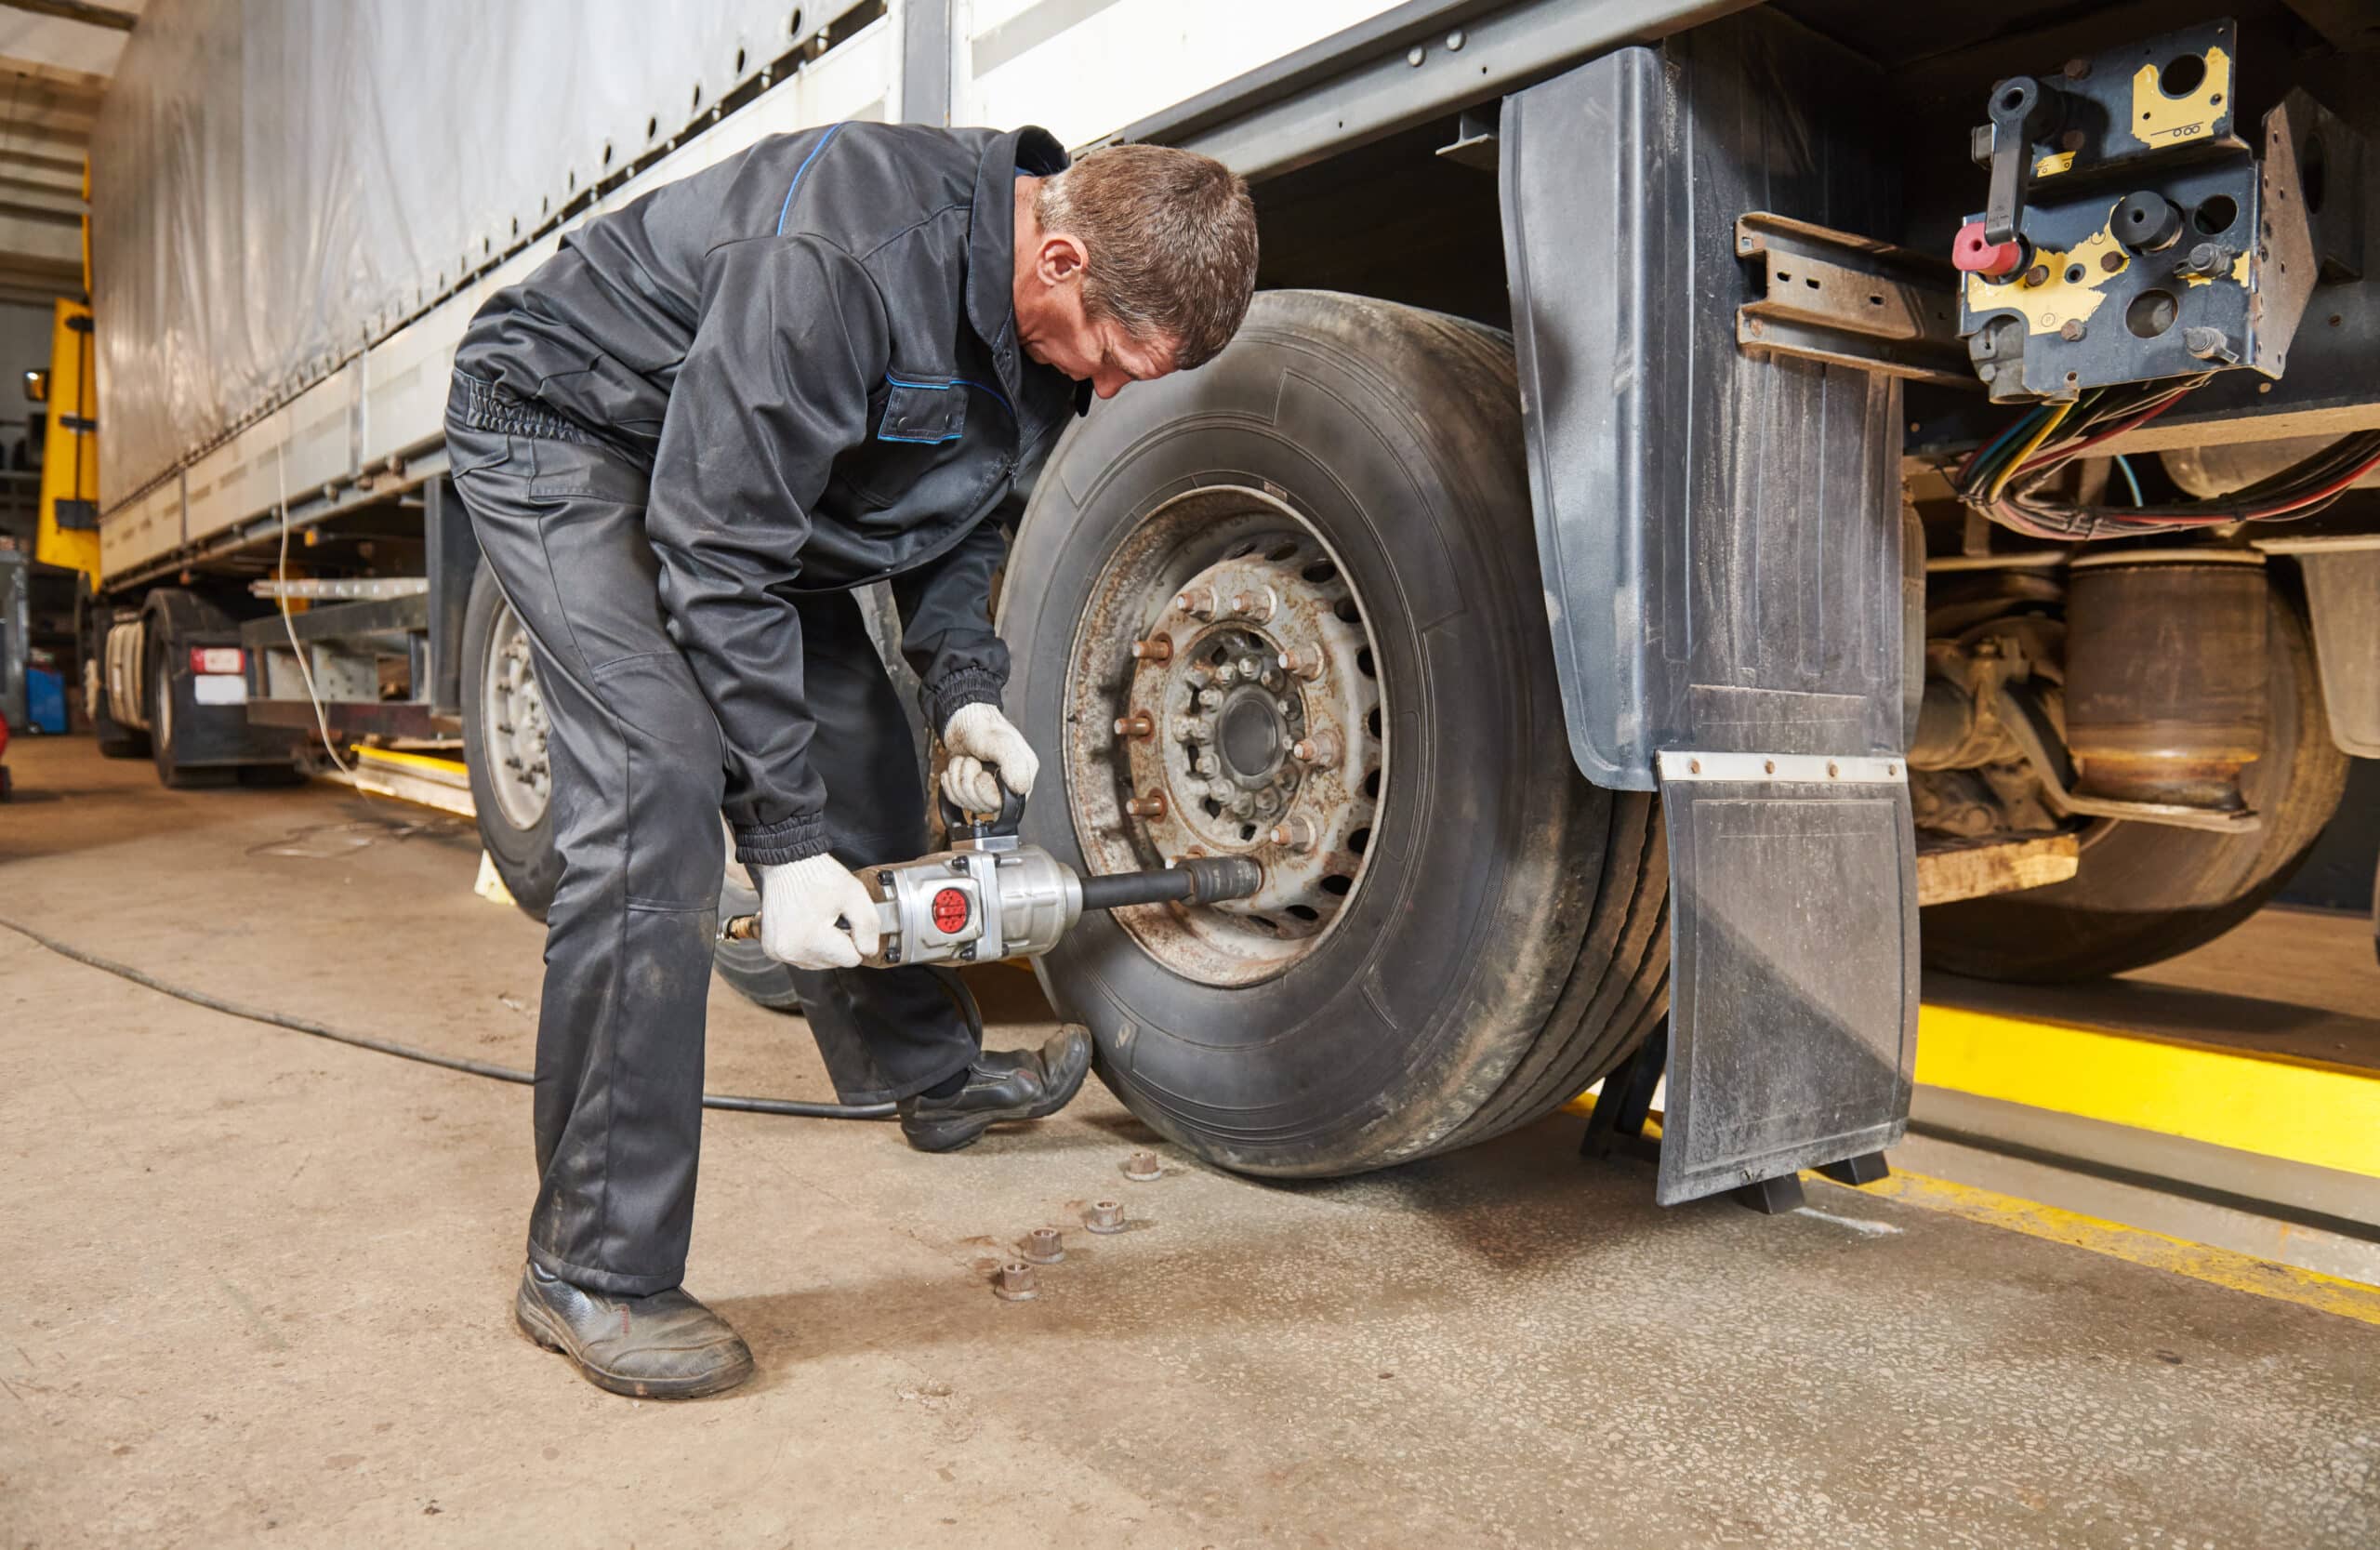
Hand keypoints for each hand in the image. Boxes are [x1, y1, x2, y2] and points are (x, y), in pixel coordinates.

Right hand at [754, 854, 880, 968]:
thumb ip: (869, 926)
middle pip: (834, 962)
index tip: (845, 918)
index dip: (854, 937)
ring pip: (818, 963)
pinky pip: (801, 957)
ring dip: (823, 945)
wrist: (787, 864)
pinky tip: (806, 925)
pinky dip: (808, 945)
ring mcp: (778, 951)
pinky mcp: (772, 949)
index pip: (851, 959)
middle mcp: (790, 951)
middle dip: (838, 942)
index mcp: (810, 940)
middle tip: (830, 915)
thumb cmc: (817, 875)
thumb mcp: (854, 894)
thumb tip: (868, 950)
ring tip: (816, 918)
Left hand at [940, 703, 1038, 813]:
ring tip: (964, 761)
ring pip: (967, 803)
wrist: (963, 721)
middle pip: (983, 806)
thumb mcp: (1003, 742)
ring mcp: (988, 789)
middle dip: (969, 782)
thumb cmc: (983, 727)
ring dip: (958, 779)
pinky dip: (950, 782)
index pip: (1006, 805)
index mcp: (1022, 776)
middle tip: (972, 762)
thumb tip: (1021, 789)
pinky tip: (956, 768)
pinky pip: (955, 799)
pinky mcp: (971, 789)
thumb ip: (1015, 765)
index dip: (988, 793)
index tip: (982, 774)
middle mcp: (1007, 785)